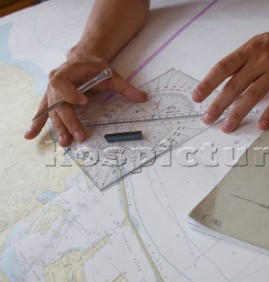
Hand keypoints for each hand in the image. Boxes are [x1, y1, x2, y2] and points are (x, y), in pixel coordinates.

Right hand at [24, 56, 146, 146]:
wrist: (83, 58)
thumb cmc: (96, 66)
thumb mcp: (112, 74)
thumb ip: (126, 87)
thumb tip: (143, 97)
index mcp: (67, 72)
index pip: (61, 83)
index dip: (70, 94)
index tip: (84, 102)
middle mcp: (55, 82)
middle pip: (59, 104)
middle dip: (69, 121)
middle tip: (78, 136)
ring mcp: (51, 92)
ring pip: (53, 112)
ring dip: (58, 128)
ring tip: (65, 142)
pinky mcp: (51, 100)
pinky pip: (43, 113)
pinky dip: (37, 124)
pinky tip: (30, 136)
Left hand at [193, 22, 268, 132]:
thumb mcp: (256, 44)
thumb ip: (241, 62)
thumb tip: (221, 82)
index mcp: (249, 50)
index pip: (223, 68)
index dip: (208, 83)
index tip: (197, 97)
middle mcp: (261, 60)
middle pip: (235, 86)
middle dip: (219, 104)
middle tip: (208, 119)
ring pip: (253, 96)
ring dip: (238, 113)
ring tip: (227, 127)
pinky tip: (261, 125)